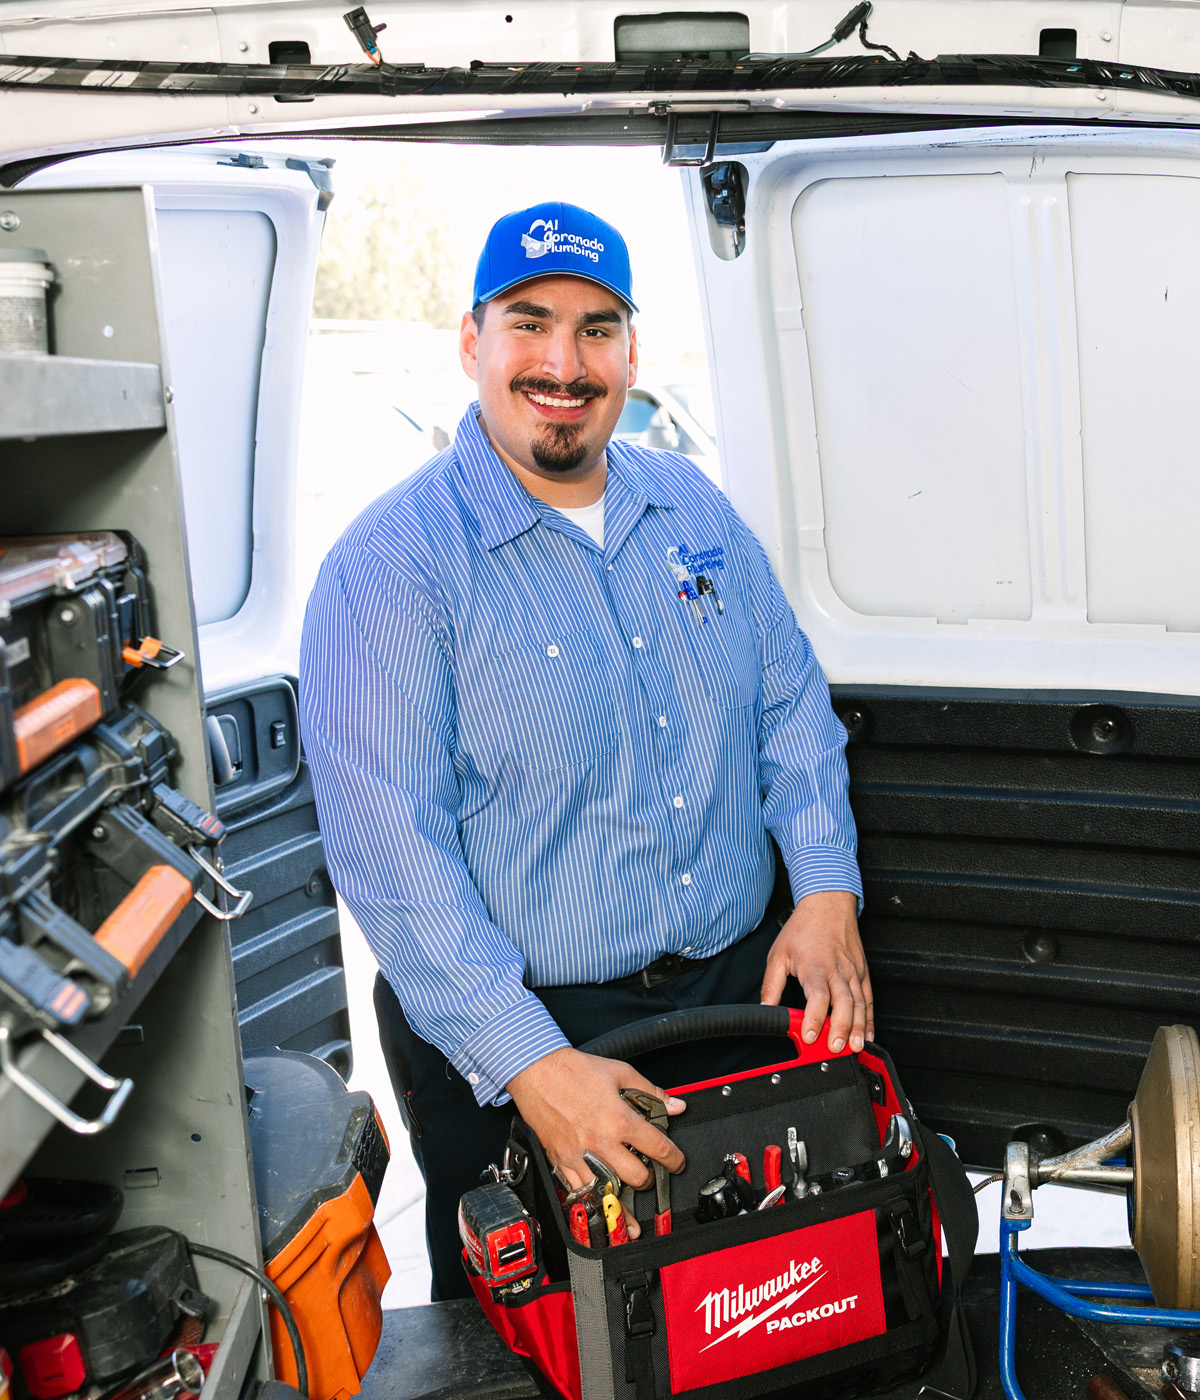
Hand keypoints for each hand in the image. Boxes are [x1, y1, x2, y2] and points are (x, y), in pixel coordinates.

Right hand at [506, 1047, 685, 1239]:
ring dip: (622, 1194)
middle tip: (649, 1174)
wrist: (538, 1071)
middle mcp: (601, 1141)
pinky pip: (578, 1190)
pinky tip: (598, 1196)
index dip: (674, 1159)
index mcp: (619, 1119)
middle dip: (649, 1179)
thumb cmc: (576, 1070)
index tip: (677, 1163)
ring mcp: (579, 1154)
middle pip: (637, 1177)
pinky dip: (591, 1195)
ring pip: (608, 1190)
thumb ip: (652, 1092)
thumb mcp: (621, 1072)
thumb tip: (676, 1105)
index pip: (658, 1148)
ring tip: (628, 1196)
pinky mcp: (560, 1160)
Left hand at [759, 889, 872, 1053]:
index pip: (817, 997)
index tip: (809, 1036)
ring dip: (858, 1027)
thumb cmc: (803, 929)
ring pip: (859, 1003)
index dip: (814, 1018)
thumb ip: (772, 985)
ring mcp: (852, 972)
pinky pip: (868, 999)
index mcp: (814, 967)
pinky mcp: (862, 972)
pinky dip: (870, 1018)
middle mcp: (837, 971)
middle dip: (840, 1029)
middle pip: (843, 1004)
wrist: (828, 904)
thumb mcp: (778, 954)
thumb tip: (766, 1009)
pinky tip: (868, 1034)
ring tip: (855, 1047)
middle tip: (835, 1048)